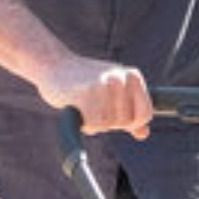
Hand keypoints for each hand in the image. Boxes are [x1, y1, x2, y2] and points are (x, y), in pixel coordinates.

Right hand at [37, 56, 151, 139]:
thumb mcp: (112, 92)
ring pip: (109, 124)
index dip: (129, 123)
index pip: (144, 115)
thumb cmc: (84, 81)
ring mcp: (104, 84)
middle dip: (109, 122)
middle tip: (93, 105)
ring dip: (94, 123)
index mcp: (133, 76)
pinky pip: (95, 124)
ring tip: (83, 104)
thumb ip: (130, 112)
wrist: (53, 64)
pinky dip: (86, 124)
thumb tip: (143, 134)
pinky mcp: (86, 94)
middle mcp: (121, 78)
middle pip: (126, 122)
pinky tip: (77, 109)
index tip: (113, 114)